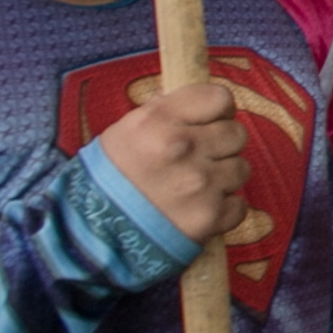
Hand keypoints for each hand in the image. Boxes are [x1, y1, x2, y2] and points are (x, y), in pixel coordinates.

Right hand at [99, 81, 249, 244]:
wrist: (91, 234)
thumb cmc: (108, 179)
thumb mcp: (126, 131)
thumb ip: (165, 112)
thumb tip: (200, 103)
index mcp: (159, 120)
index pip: (219, 98)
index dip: (219, 111)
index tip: (210, 122)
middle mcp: (182, 147)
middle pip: (237, 133)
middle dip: (222, 146)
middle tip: (200, 159)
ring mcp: (198, 184)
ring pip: (241, 169)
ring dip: (223, 177)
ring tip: (195, 186)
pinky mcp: (209, 217)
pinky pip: (238, 205)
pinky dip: (223, 209)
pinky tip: (197, 209)